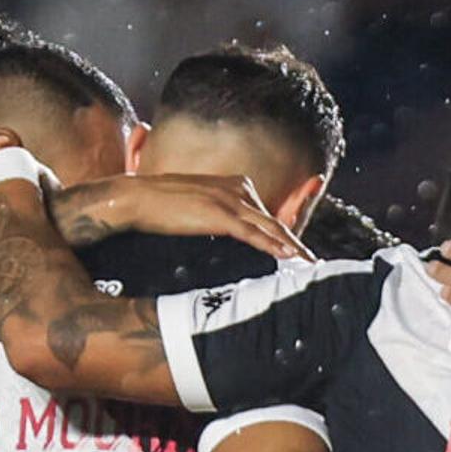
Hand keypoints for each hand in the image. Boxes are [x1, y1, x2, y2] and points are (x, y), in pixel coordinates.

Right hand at [56, 173, 311, 264]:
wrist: (136, 199)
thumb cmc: (161, 208)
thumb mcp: (197, 208)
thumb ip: (217, 217)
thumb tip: (228, 236)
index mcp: (235, 185)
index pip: (267, 214)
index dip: (285, 236)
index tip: (299, 254)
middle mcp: (238, 188)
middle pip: (275, 220)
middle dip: (296, 244)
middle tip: (314, 264)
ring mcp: (229, 199)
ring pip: (270, 227)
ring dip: (292, 248)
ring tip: (309, 266)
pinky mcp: (219, 213)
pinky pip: (253, 233)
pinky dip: (272, 246)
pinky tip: (287, 257)